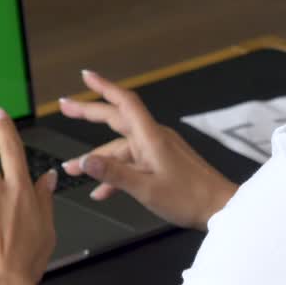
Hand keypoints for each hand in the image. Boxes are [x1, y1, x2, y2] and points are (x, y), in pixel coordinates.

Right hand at [59, 70, 236, 230]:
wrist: (221, 208)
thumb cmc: (189, 198)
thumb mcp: (146, 189)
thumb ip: (113, 174)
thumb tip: (84, 161)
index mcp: (150, 137)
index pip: (124, 102)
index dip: (103, 87)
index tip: (85, 76)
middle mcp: (154, 138)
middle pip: (117, 119)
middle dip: (89, 114)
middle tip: (65, 107)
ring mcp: (159, 150)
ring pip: (121, 148)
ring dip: (98, 159)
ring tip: (73, 172)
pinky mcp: (163, 162)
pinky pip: (133, 163)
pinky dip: (116, 173)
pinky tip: (102, 191)